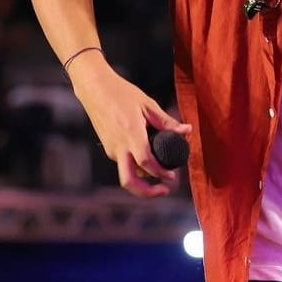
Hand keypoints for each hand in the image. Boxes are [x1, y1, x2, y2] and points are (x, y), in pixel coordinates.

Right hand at [71, 62, 191, 197]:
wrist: (95, 89)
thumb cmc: (122, 93)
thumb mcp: (148, 105)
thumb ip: (167, 121)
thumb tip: (187, 130)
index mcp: (131, 134)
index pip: (146, 162)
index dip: (161, 173)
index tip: (173, 177)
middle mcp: (119, 146)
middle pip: (129, 181)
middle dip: (147, 192)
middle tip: (164, 190)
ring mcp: (111, 149)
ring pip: (127, 174)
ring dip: (143, 179)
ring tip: (161, 172)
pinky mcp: (108, 148)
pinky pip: (123, 164)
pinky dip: (136, 168)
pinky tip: (149, 159)